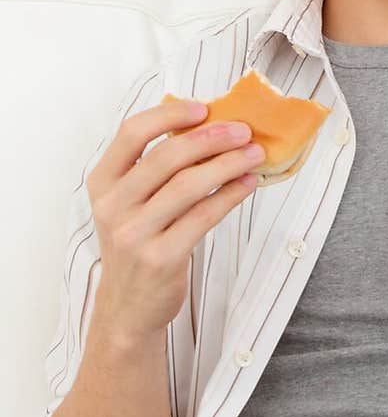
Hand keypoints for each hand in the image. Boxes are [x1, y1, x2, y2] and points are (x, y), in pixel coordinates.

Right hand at [86, 100, 264, 343]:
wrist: (127, 308)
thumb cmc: (138, 244)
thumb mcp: (129, 205)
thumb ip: (153, 170)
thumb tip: (209, 128)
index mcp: (103, 183)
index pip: (131, 133)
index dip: (169, 115)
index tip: (203, 108)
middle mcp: (113, 206)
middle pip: (167, 157)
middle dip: (211, 138)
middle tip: (243, 131)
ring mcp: (135, 234)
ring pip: (189, 185)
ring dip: (228, 163)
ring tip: (255, 154)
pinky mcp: (161, 257)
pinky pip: (204, 215)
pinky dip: (231, 194)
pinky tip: (248, 183)